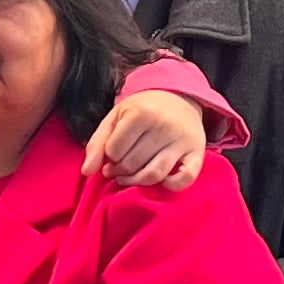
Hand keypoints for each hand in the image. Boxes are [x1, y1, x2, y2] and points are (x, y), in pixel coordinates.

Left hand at [78, 85, 208, 189]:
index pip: (114, 150)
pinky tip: (161, 181)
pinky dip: (172, 185)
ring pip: (154, 174)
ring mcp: (182, 140)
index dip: (108, 156)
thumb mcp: (115, 117)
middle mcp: (164, 125)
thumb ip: (97, 143)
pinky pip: (185, 178)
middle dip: (119, 171)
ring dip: (136, 182)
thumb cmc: (142, 110)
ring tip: (129, 177)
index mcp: (142, 113)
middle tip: (117, 168)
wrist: (179, 98)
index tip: (112, 153)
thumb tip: (87, 172)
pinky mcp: (197, 153)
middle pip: (132, 164)